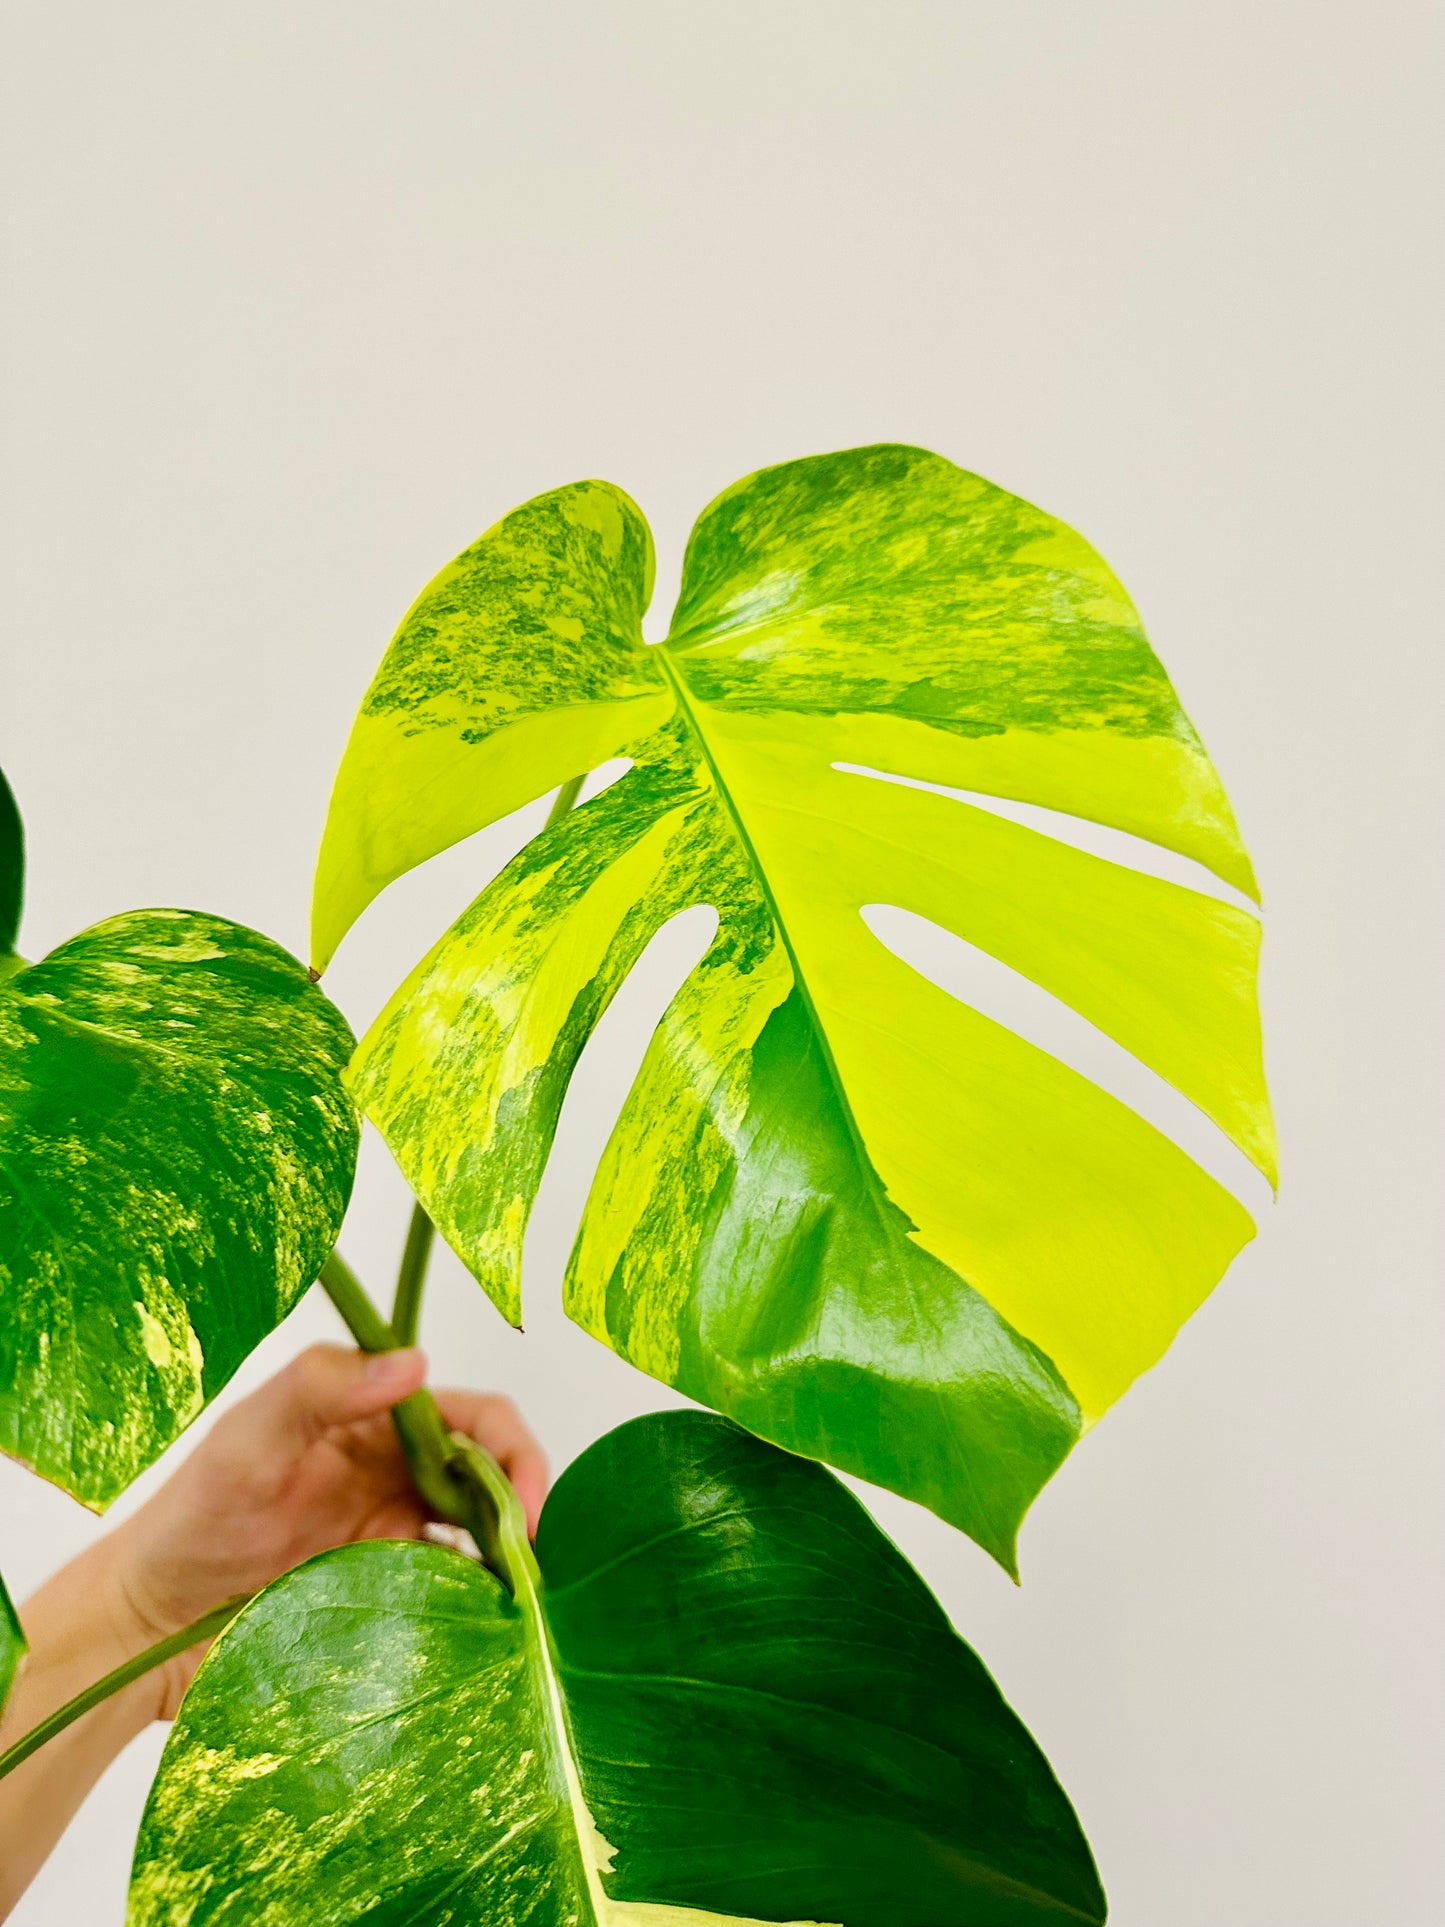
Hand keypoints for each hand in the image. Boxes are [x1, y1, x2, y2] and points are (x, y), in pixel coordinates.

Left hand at [100, 1344, 547, 1716]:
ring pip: (479, 1538)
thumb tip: (416, 1363)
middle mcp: (395, 1473)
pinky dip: (477, 1605)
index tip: (526, 1505)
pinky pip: (450, 1594)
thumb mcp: (249, 1440)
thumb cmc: (190, 1520)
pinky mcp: (386, 1596)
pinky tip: (480, 1629)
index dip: (513, 1450)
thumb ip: (322, 1388)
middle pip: (490, 1476)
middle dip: (524, 1509)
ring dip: (506, 1560)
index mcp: (374, 1421)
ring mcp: (393, 1537)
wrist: (149, 1626)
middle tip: (529, 1565)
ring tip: (515, 1604)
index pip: (473, 1416)